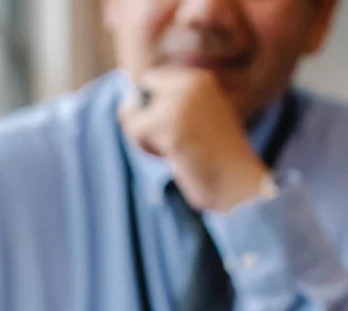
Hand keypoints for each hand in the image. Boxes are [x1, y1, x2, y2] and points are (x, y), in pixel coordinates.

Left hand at [118, 68, 267, 212]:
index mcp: (199, 80)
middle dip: (142, 123)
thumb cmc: (215, 157)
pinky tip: (171, 157)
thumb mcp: (195, 121)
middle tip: (170, 141)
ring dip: (143, 139)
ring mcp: (179, 103)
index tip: (166, 125)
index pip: (150, 80)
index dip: (147, 105)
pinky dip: (145, 149)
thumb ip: (167, 107)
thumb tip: (124, 106)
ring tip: (173, 151)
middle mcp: (190, 84)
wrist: (238, 180)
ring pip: (131, 116)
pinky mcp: (169, 124)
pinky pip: (134, 131)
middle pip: (137, 97)